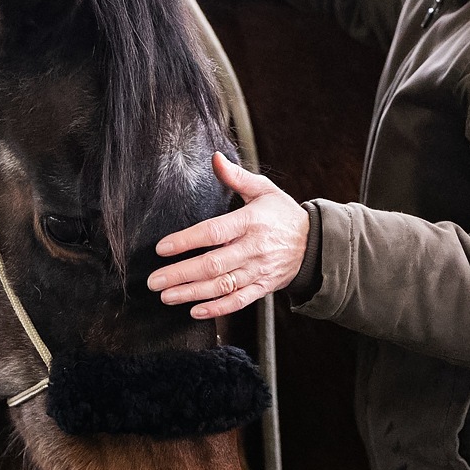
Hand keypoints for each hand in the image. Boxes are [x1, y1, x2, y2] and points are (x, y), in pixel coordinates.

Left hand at [147, 152, 308, 318]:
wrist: (315, 244)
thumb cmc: (282, 214)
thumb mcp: (263, 190)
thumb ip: (236, 176)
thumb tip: (215, 158)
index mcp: (251, 221)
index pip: (214, 232)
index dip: (186, 241)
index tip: (162, 248)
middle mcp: (254, 248)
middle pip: (213, 264)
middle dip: (180, 274)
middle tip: (154, 281)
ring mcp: (259, 270)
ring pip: (222, 286)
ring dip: (192, 293)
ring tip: (167, 296)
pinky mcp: (263, 287)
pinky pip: (239, 301)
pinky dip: (217, 309)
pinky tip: (195, 311)